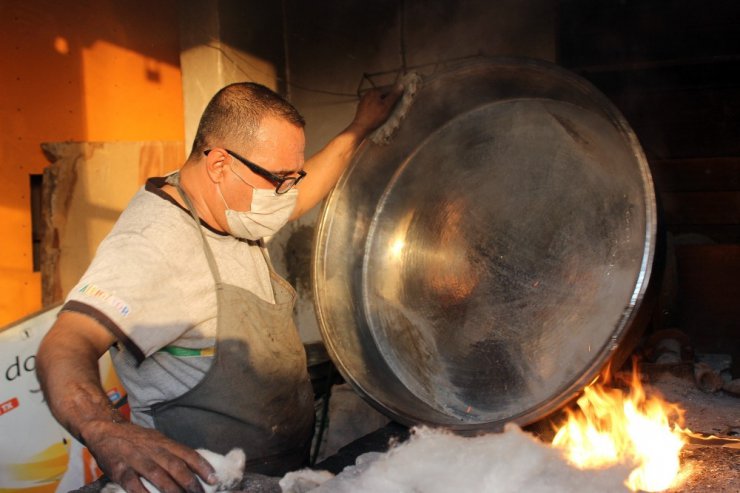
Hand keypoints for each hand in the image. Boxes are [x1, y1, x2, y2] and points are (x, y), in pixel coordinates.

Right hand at [82, 418, 215, 492]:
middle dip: (190, 482)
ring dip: (172, 490)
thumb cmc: (135, 439)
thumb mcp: (156, 440)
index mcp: (164, 442)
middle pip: (175, 466)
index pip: (187, 453)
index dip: (201, 466)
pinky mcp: (119, 469)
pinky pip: (133, 483)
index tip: (214, 479)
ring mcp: (136, 458)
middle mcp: (152, 449)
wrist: (104, 428)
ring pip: (157, 474)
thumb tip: (192, 468)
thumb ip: (171, 453)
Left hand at [349, 85, 403, 135]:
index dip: (394, 95)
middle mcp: (368, 92)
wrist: (361, 126)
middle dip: (387, 99)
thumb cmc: (375, 116)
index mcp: (375, 91)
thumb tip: (401, 85)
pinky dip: (376, 106)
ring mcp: (364, 99)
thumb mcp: (387, 106)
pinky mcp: (362, 105)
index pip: (388, 89)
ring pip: (377, 98)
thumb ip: (393, 96)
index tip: (397, 102)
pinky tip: (377, 112)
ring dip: (382, 102)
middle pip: (382, 94)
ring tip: (385, 111)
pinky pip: (372, 103)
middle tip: (391, 107)